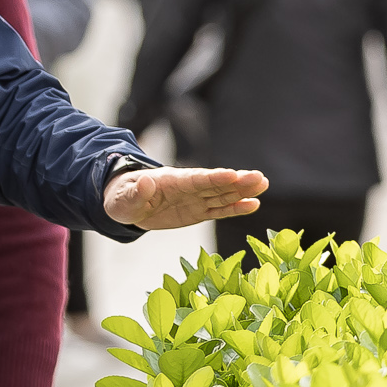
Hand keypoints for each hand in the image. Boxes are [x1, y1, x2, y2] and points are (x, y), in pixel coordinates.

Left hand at [104, 165, 268, 230]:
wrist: (126, 204)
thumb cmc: (123, 198)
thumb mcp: (123, 198)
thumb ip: (137, 192)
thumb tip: (146, 181)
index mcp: (171, 181)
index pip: (196, 179)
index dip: (214, 178)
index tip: (233, 174)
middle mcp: (188, 188)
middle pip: (216, 184)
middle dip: (237, 181)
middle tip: (260, 177)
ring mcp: (195, 200)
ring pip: (222, 195)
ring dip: (242, 191)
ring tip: (263, 184)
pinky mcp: (197, 212)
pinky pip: (218, 211)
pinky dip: (235, 208)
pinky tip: (253, 204)